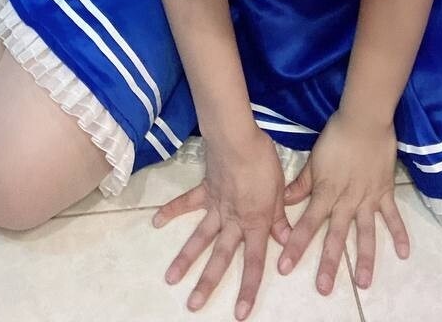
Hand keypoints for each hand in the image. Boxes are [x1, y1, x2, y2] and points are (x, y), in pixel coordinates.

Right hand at [152, 127, 291, 319]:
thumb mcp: (279, 190)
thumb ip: (279, 218)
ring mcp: (216, 206)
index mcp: (255, 222)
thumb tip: (285, 240)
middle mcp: (233, 220)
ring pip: (200, 237)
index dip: (248, 289)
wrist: (238, 138)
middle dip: (207, 283)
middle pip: (220, 256)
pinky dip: (171, 211)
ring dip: (185, 258)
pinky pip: (186, 203)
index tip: (239, 314)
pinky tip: (156, 221)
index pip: (253, 262)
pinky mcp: (204, 190)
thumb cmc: (263, 162)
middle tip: (192, 306)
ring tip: (170, 279)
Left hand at [278, 110, 409, 293]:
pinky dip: (400, 234)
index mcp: (326, 192)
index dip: (296, 245)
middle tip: (324, 289)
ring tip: (363, 284)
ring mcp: (368, 199)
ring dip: (365, 259)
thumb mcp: (314, 160)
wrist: (364, 120)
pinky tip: (404, 254)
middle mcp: (346, 201)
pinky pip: (393, 216)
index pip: (307, 224)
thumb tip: (284, 201)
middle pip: (336, 236)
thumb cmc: (335, 137)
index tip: (285, 266)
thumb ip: (301, 183)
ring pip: (365, 233)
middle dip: (329, 263)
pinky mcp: (385, 193)